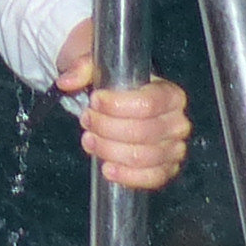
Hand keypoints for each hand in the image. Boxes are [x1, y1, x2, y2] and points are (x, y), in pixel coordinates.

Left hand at [78, 75, 194, 192]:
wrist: (118, 106)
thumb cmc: (113, 86)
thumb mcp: (97, 67)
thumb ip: (81, 68)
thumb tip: (67, 81)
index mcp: (170, 94)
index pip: (147, 104)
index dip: (117, 106)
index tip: (95, 101)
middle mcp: (178, 122)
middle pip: (143, 132)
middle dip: (107, 128)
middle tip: (87, 120)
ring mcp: (174, 148)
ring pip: (143, 157)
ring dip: (110, 150)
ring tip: (90, 140)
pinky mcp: (166, 169)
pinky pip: (152, 178)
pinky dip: (127, 176)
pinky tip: (107, 168)